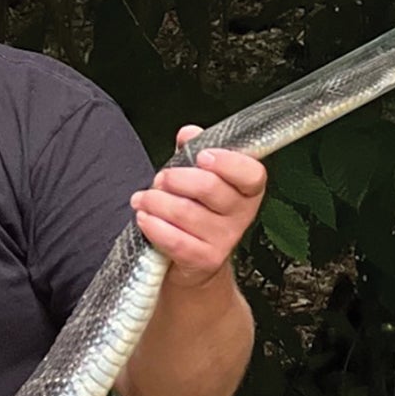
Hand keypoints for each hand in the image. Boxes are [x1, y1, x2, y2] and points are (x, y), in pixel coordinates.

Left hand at [130, 129, 266, 286]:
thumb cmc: (197, 211)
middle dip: (175, 179)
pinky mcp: (205, 259)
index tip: (201, 156)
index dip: (227, 162)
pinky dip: (154, 226)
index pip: (251, 173)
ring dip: (156, 201)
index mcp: (248, 189)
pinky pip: (175, 240)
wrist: (193, 262)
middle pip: (209, 188)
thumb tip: (188, 133)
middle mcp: (242, 214)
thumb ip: (194, 151)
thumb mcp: (199, 177)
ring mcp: (226, 239)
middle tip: (160, 179)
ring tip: (144, 198)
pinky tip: (144, 217)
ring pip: (185, 212)